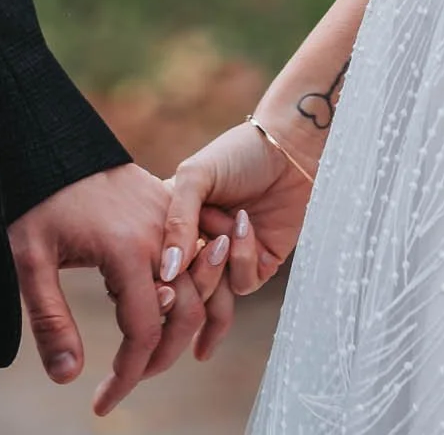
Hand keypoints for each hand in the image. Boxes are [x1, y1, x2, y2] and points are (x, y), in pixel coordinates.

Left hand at [9, 162, 205, 417]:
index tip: (104, 403)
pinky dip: (206, 288)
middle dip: (160, 358)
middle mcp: (161, 233)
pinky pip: (204, 253)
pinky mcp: (172, 205)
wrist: (52, 140)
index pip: (145, 331)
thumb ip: (50, 318)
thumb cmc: (36, 200)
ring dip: (191, 326)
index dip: (128, 375)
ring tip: (156, 357)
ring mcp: (171, 216)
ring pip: (205, 284)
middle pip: (186, 313)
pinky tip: (187, 312)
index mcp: (127, 250)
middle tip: (126, 381)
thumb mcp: (29, 260)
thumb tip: (69, 377)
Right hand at [161, 120, 314, 360]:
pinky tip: (244, 225)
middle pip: (181, 290)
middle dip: (188, 277)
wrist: (290, 148)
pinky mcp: (260, 265)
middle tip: (201, 244)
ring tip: (223, 233)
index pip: (153, 265)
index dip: (153, 273)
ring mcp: (228, 258)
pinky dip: (242, 258)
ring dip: (215, 267)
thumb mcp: (195, 176)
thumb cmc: (237, 154)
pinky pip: (242, 284)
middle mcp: (199, 245)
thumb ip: (177, 221)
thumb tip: (168, 272)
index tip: (156, 267)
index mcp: (174, 224)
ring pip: (211, 295)